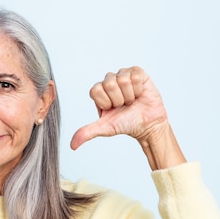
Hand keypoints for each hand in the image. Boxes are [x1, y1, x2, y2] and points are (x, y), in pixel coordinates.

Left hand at [70, 66, 184, 169]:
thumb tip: (73, 145)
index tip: (112, 109)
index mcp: (98, 91)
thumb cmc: (126, 124)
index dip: (106, 102)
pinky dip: (138, 89)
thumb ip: (87, 133)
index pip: (96, 90)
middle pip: (109, 84)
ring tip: (131, 101)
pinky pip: (134, 76)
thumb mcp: (104, 128)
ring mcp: (123, 75)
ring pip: (122, 80)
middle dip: (118, 99)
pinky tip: (139, 94)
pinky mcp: (137, 72)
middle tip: (123, 105)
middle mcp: (109, 81)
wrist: (147, 125)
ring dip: (129, 95)